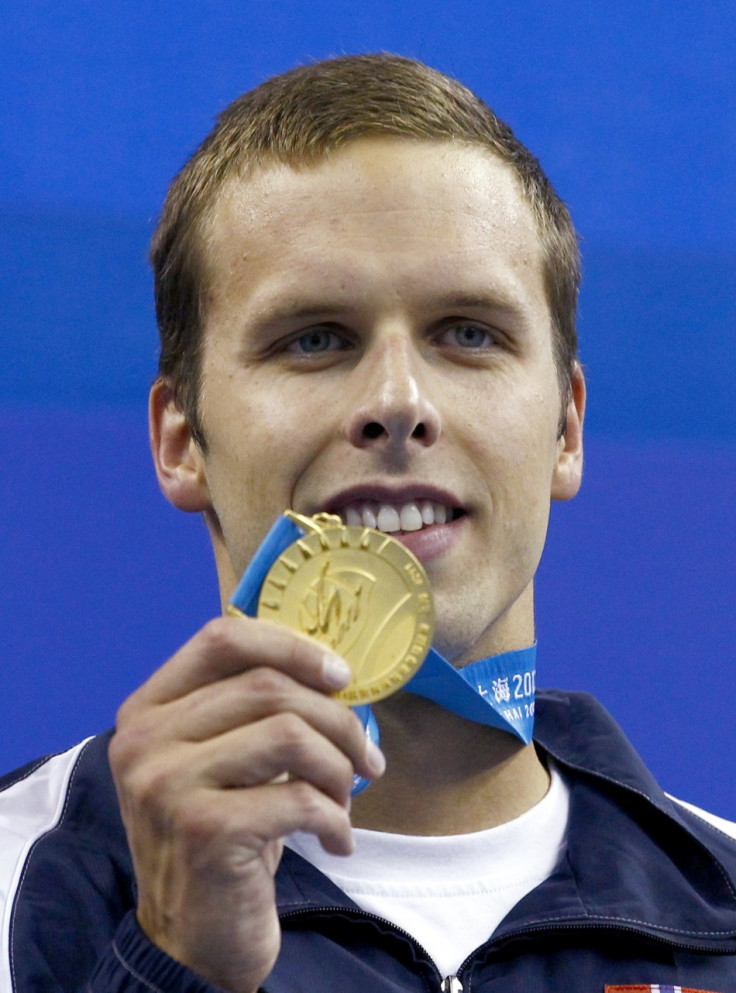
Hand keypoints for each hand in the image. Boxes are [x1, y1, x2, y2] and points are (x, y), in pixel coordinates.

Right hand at [109, 615, 384, 992]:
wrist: (191, 936)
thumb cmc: (221, 833)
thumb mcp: (221, 759)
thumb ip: (250, 708)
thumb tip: (333, 668)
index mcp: (147, 709)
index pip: (220, 638)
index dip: (289, 645)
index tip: (340, 675)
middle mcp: (146, 741)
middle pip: (267, 685)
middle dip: (336, 718)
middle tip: (367, 755)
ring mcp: (168, 785)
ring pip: (290, 733)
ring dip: (339, 767)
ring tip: (346, 798)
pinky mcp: (204, 830)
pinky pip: (299, 797)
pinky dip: (335, 818)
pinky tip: (336, 839)